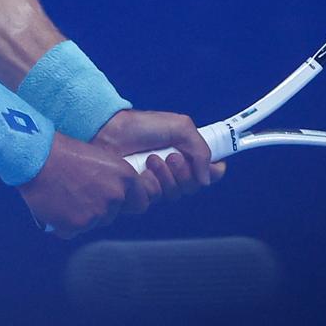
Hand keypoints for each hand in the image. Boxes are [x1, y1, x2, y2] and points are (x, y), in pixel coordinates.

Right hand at [17, 133, 161, 239]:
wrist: (36, 157)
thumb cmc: (62, 152)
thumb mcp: (98, 158)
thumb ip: (112, 180)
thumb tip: (114, 198)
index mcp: (124, 176)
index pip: (141, 202)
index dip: (127, 202)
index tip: (117, 200)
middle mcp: (115, 196)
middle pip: (114, 214)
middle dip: (100, 208)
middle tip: (79, 192)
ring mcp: (97, 213)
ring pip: (93, 223)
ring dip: (81, 215)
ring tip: (62, 195)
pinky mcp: (77, 226)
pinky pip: (73, 231)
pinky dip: (64, 223)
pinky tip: (54, 205)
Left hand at [93, 109, 224, 194]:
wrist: (109, 131)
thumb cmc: (141, 126)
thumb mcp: (180, 127)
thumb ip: (201, 150)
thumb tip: (207, 178)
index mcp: (185, 154)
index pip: (208, 173)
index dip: (214, 172)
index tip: (215, 167)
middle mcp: (172, 171)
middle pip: (193, 187)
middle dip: (185, 173)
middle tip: (172, 156)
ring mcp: (156, 183)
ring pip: (174, 194)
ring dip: (166, 176)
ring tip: (151, 159)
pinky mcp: (139, 193)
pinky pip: (153, 200)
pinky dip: (150, 184)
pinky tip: (141, 171)